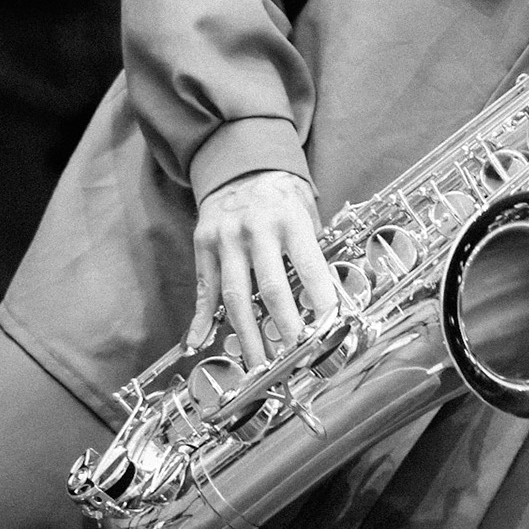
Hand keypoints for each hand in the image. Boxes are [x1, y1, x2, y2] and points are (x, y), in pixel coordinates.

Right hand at [185, 169, 339, 368]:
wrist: (240, 165)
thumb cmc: (281, 195)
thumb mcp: (306, 210)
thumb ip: (312, 249)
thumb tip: (325, 297)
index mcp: (290, 220)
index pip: (309, 267)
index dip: (321, 300)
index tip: (330, 328)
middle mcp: (257, 230)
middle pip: (270, 289)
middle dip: (285, 328)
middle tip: (295, 358)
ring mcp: (226, 238)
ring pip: (235, 297)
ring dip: (248, 336)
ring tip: (260, 364)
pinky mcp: (203, 245)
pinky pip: (204, 289)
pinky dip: (200, 319)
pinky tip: (198, 342)